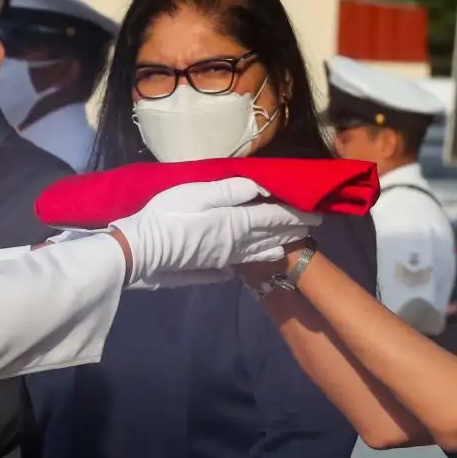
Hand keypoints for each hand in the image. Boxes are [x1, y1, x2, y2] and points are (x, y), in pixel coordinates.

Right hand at [112, 178, 316, 289]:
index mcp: (236, 222)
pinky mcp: (205, 270)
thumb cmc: (167, 216)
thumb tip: (262, 188)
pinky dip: (248, 262)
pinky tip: (250, 264)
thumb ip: (231, 190)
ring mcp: (220, 260)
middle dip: (292, 230)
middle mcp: (235, 244)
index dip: (296, 214)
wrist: (140, 252)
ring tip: (288, 245)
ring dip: (275, 247)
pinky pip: (235, 266)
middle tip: (312, 227)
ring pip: (256, 254)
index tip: (316, 213)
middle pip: (269, 237)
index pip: (274, 217)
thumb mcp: (199, 193)